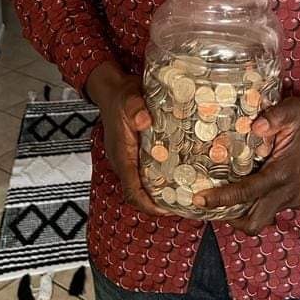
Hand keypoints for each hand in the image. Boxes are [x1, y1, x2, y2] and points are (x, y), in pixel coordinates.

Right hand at [86, 61, 170, 217]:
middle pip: (139, 192)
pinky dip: (163, 176)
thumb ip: (135, 109)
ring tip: (186, 193)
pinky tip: (181, 172)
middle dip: (159, 202)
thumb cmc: (120, 95)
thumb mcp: (129, 98)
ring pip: (144, 183)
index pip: (132, 190)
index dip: (148, 204)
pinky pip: (148, 171)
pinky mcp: (136, 152)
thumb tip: (144, 121)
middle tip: (184, 204)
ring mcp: (130, 158)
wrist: (113, 89)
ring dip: (162, 191)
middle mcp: (125, 161)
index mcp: (121, 155)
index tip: (167, 210)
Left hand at [192, 97, 299, 234]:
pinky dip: (258, 204)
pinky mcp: (299, 198)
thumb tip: (255, 125)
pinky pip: (274, 208)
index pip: (247, 193)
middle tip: (211, 204)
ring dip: (244, 213)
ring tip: (225, 198)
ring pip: (264, 217)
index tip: (200, 199)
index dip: (222, 198)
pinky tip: (249, 187)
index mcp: (282, 173)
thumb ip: (274, 117)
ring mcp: (295, 198)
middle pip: (254, 221)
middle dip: (230, 218)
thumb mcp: (292, 110)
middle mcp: (288, 191)